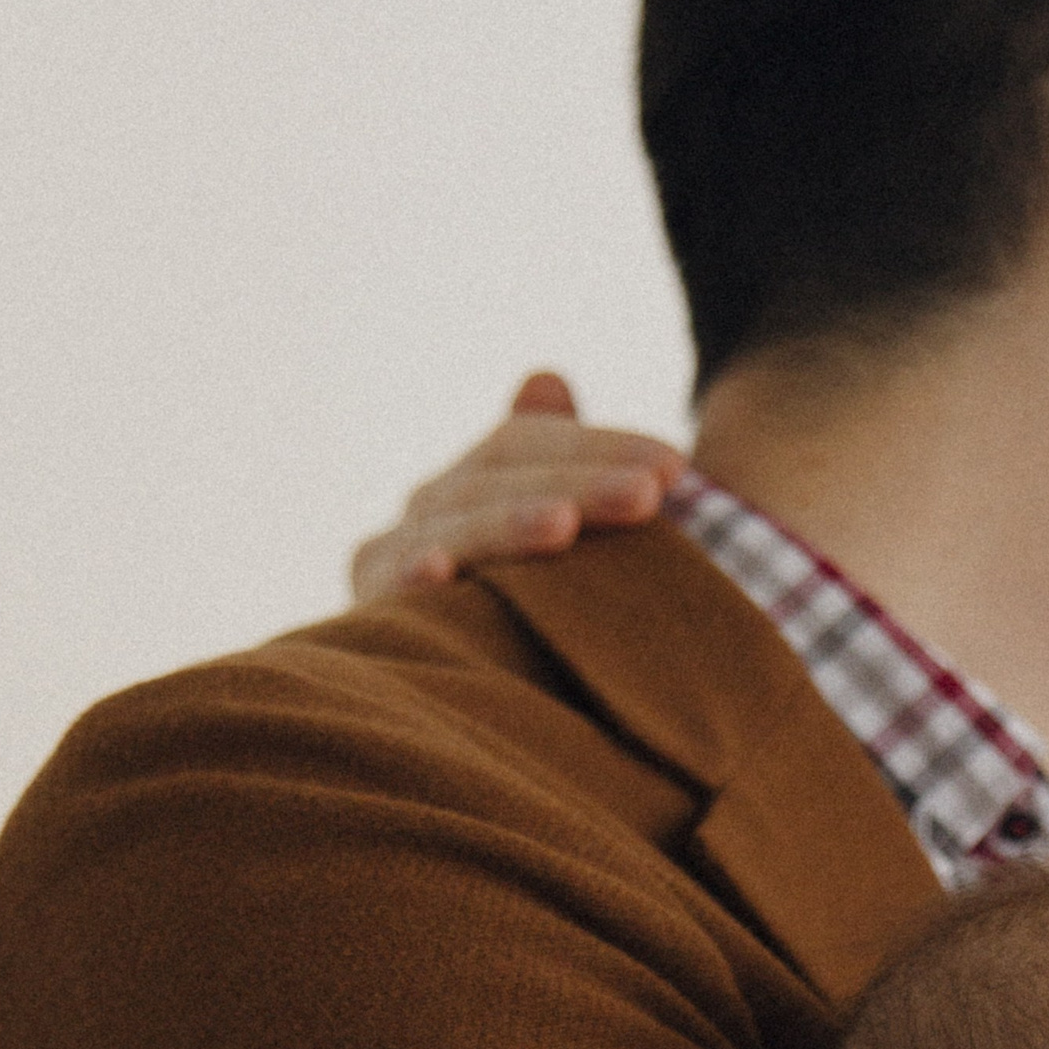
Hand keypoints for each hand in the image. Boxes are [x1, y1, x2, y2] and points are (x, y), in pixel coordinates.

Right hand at [349, 373, 684, 602]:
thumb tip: (546, 379)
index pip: (532, 442)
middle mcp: (434, 501)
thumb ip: (559, 456)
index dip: (600, 447)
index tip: (675, 467)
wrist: (462, 670)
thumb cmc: (536, 590)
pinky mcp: (373, 602)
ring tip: (563, 524)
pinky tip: (436, 573)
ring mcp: (397, 548)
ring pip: (458, 525)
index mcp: (480, 473)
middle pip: (501, 478)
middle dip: (577, 483)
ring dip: (510, 523)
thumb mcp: (558, 522)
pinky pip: (394, 586)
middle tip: (646, 496)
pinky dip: (411, 578)